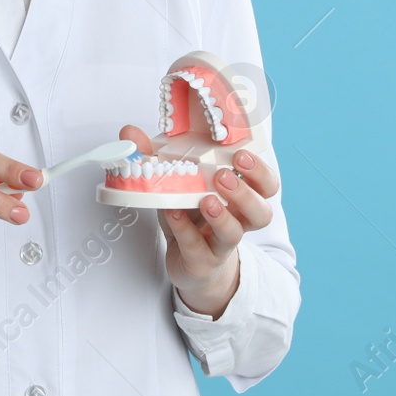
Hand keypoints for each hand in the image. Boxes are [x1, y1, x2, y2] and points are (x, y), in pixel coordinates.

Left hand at [120, 124, 278, 318]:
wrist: (190, 263)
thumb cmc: (190, 217)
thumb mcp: (175, 183)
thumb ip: (153, 155)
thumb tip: (130, 132)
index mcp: (240, 197)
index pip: (266, 184)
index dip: (260, 171)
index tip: (241, 155)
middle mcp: (237, 221)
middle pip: (261, 211)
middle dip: (245, 192)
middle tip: (222, 176)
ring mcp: (220, 244)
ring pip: (235, 233)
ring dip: (222, 216)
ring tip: (205, 200)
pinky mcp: (202, 261)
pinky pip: (198, 247)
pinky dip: (184, 228)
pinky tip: (173, 213)